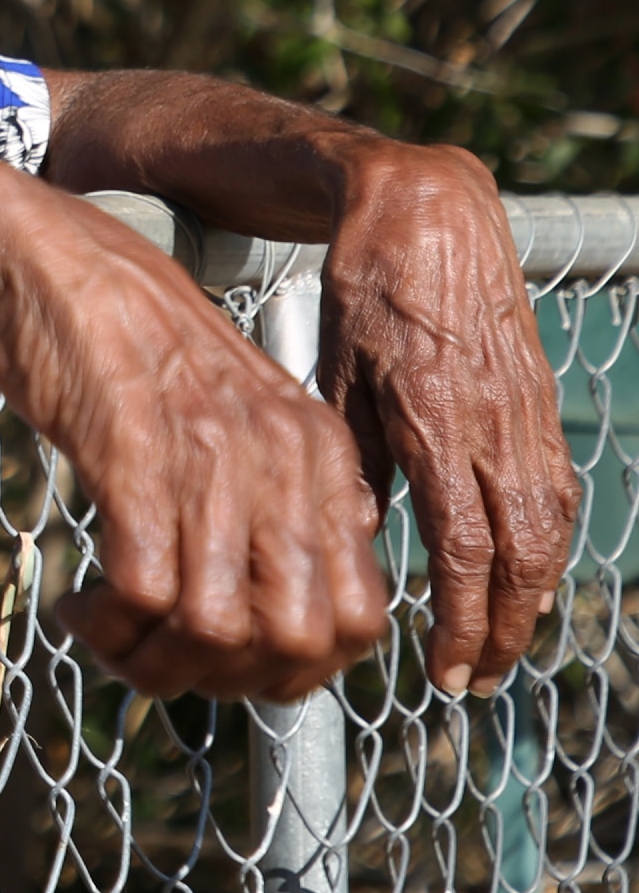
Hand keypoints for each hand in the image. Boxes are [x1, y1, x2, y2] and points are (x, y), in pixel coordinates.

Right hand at [0, 169, 390, 701]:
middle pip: (296, 640)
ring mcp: (209, 460)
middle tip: (164, 661)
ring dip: (156, 664)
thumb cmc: (134, 345)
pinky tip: (78, 606)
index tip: (232, 662)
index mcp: (320, 457)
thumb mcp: (243, 412)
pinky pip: (143, 591)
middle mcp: (281, 463)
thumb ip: (288, 494)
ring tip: (109, 638)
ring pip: (217, 630)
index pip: (361, 618)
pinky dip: (108, 626)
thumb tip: (307, 600)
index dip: (302, 671)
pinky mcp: (132, 458)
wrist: (54, 258)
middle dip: (227, 680)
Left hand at [319, 142, 580, 693]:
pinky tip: (529, 573)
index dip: (463, 620)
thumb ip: (352, 456)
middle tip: (480, 680)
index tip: (447, 669)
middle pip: (521, 559)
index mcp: (437, 425)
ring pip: (550, 531)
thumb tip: (358, 538)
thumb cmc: (363, 287)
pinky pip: (557, 491)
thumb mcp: (335, 369)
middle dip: (506, 631)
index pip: (467, 552)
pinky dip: (548, 545)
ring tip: (505, 643)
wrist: (428, 212)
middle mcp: (493, 429)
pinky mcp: (538, 401)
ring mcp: (525, 416)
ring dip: (534, 598)